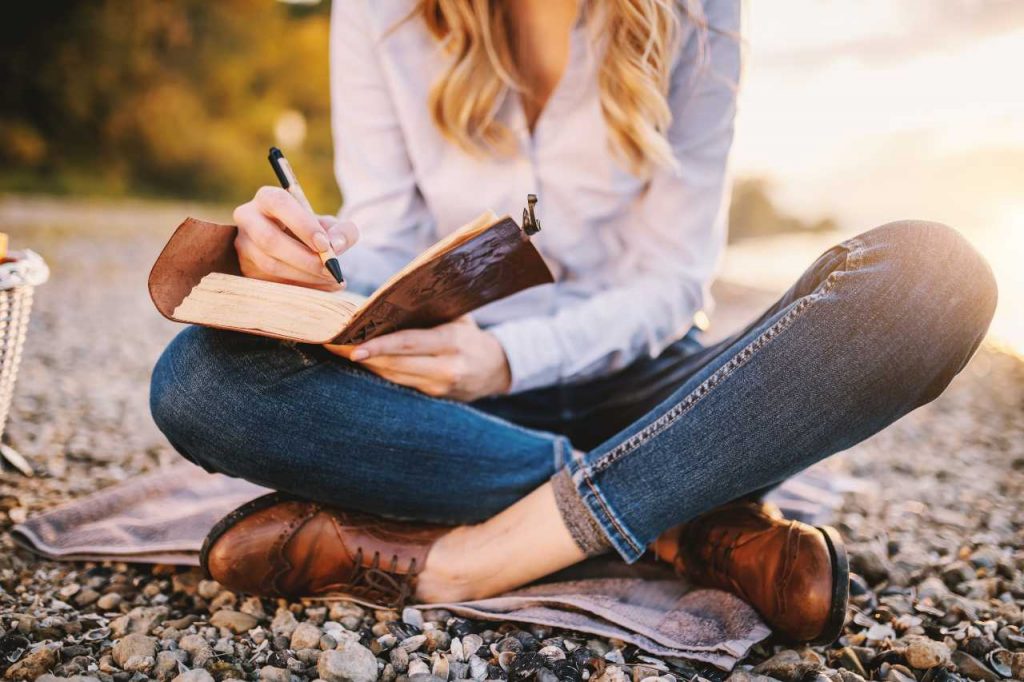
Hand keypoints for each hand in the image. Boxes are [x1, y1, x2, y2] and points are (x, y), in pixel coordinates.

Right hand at [232, 186, 359, 290]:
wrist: (300, 248)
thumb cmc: (315, 232)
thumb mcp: (333, 226)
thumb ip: (343, 231)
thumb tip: (335, 245)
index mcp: (268, 198)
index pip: (279, 203)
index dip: (302, 225)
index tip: (324, 245)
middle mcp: (248, 218)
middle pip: (269, 239)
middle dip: (304, 258)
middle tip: (330, 269)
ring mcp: (243, 246)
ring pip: (269, 264)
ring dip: (304, 276)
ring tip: (332, 279)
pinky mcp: (246, 269)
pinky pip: (271, 282)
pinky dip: (301, 288)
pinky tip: (323, 287)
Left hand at [325, 316, 511, 400]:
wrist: (497, 368)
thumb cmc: (470, 335)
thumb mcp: (457, 317)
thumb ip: (428, 312)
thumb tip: (386, 299)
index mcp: (452, 343)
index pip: (408, 344)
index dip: (378, 346)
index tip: (351, 346)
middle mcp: (445, 368)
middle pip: (395, 364)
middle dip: (361, 355)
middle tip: (332, 345)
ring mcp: (438, 386)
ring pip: (393, 376)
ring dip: (366, 365)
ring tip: (339, 351)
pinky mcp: (433, 397)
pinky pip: (400, 384)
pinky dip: (380, 372)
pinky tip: (362, 363)